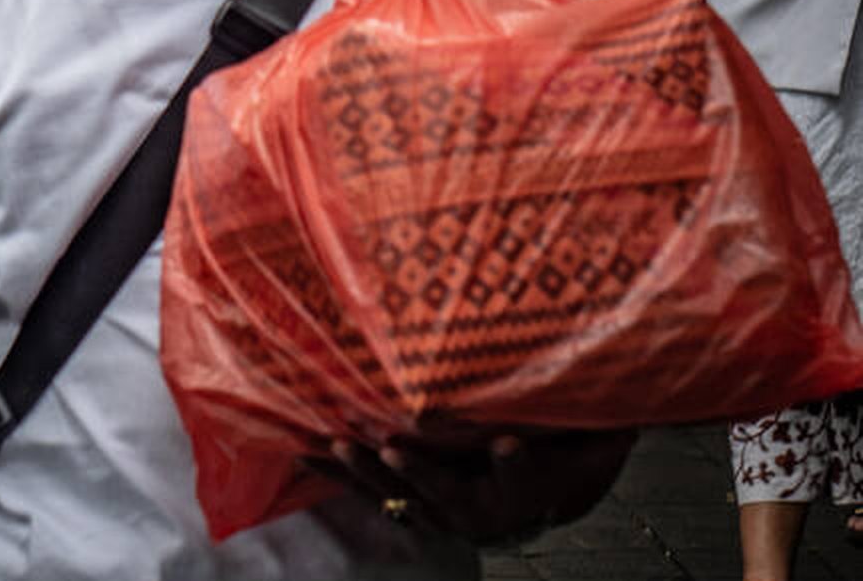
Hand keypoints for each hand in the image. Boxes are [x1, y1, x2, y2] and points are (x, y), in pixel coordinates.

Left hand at [319, 430, 635, 546]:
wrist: (535, 502)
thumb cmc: (562, 462)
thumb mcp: (588, 449)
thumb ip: (596, 427)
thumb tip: (612, 405)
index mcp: (521, 494)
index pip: (521, 478)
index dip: (515, 464)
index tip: (508, 445)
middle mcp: (476, 510)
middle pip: (445, 494)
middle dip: (418, 472)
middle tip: (390, 447)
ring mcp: (435, 509)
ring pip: (397, 495)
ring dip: (365, 471)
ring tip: (337, 446)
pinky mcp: (405, 500)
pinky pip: (366, 489)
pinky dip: (335, 472)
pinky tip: (302, 452)